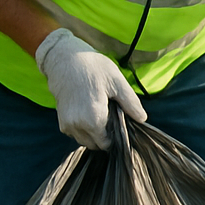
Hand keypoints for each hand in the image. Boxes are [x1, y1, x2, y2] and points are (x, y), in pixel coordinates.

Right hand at [35, 28, 146, 149]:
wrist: (65, 59)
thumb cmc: (93, 68)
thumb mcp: (117, 82)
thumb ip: (131, 103)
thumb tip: (142, 119)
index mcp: (93, 118)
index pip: (107, 143)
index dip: (116, 137)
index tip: (121, 123)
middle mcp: (77, 125)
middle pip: (96, 144)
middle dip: (106, 136)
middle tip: (112, 116)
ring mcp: (67, 124)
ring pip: (85, 140)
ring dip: (94, 133)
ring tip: (102, 113)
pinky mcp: (61, 121)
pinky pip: (76, 133)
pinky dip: (84, 128)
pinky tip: (91, 112)